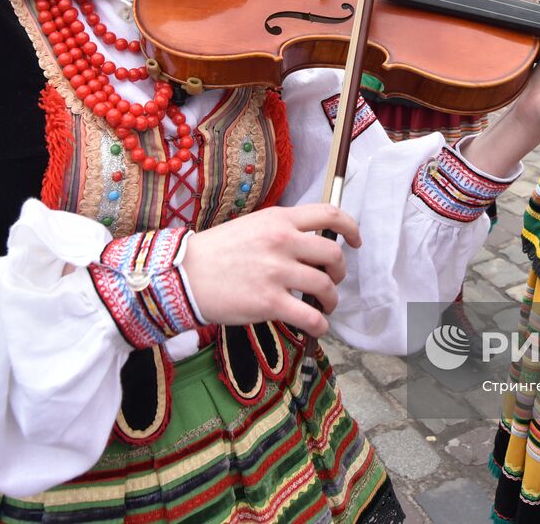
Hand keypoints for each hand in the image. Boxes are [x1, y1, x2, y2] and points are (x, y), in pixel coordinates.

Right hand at [181, 203, 361, 337]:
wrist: (184, 274)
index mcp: (279, 220)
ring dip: (331, 299)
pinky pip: (310, 316)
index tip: (355, 241)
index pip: (329, 214)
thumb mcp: (253, 227)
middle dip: (340, 271)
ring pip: (325, 286)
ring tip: (324, 305)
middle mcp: (282, 242)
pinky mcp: (269, 302)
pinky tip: (317, 325)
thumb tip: (312, 246)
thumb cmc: (216, 252)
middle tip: (333, 280)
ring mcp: (277, 272)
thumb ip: (283, 231)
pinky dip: (320, 323)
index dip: (351, 228)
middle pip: (333, 254)